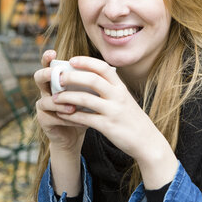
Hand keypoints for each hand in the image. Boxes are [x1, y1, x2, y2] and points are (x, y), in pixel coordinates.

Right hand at [34, 50, 86, 152]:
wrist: (76, 134)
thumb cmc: (83, 109)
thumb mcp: (89, 94)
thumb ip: (91, 83)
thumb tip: (109, 70)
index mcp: (57, 80)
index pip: (49, 65)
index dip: (47, 58)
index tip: (53, 53)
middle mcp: (47, 90)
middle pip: (38, 78)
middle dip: (46, 75)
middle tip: (56, 75)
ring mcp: (43, 105)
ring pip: (45, 100)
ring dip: (60, 103)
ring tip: (73, 107)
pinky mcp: (44, 120)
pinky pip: (53, 117)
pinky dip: (67, 118)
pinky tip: (79, 120)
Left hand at [51, 56, 177, 188]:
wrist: (147, 141)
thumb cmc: (131, 119)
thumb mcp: (125, 99)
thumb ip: (110, 88)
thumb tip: (89, 78)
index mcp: (121, 87)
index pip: (103, 67)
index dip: (86, 61)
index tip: (72, 60)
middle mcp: (118, 96)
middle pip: (92, 79)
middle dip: (72, 77)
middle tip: (58, 78)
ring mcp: (113, 111)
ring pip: (85, 98)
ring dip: (67, 97)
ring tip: (55, 98)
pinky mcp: (107, 126)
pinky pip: (85, 118)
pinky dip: (71, 115)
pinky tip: (62, 114)